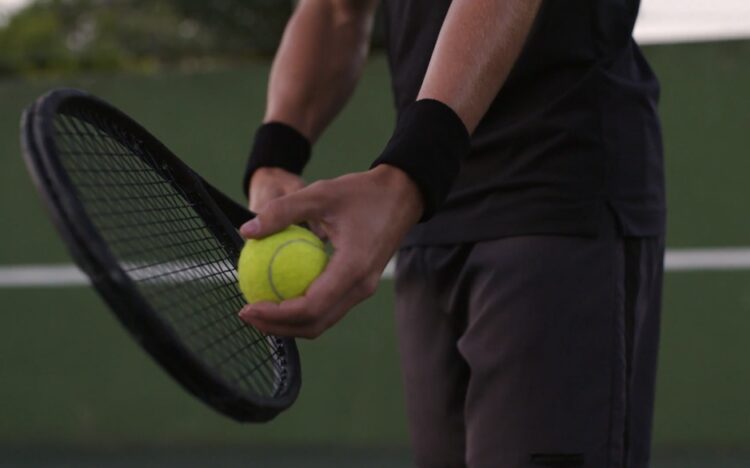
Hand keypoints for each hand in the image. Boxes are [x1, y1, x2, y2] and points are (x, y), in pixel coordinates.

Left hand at [238, 164, 422, 338]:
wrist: (403, 195)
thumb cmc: (362, 192)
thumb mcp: (320, 193)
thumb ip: (282, 211)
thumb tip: (246, 230)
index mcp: (354, 268)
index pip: (311, 306)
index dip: (276, 315)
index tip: (248, 306)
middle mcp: (361, 287)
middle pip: (315, 324)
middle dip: (277, 327)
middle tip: (246, 313)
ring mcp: (363, 289)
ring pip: (322, 321)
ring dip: (289, 322)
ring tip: (259, 310)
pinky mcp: (361, 286)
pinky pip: (328, 307)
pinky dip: (303, 309)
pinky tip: (281, 294)